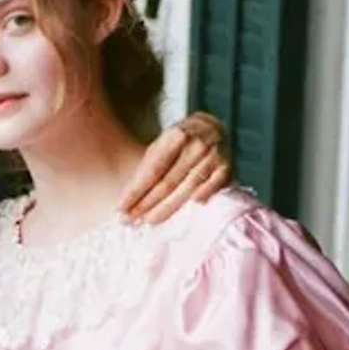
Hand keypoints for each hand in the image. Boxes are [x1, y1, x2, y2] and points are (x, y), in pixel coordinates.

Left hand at [119, 110, 229, 224]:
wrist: (210, 128)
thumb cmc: (179, 142)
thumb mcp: (161, 144)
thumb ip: (149, 166)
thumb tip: (130, 197)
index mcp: (177, 135)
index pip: (152, 170)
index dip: (135, 191)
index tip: (121, 208)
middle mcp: (197, 144)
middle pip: (167, 182)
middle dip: (146, 204)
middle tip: (129, 220)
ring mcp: (214, 156)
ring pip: (187, 189)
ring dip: (166, 208)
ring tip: (149, 221)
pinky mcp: (227, 168)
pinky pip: (212, 188)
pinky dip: (200, 198)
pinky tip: (188, 212)